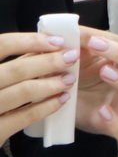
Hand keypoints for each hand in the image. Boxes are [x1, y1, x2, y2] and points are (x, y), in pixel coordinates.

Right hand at [0, 30, 84, 144]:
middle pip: (16, 69)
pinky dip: (46, 106)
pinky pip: (26, 115)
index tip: (58, 41)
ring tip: (69, 80)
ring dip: (51, 84)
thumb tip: (44, 47)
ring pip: (23, 91)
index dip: (31, 41)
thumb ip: (13, 64)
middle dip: (49, 62)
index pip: (3, 45)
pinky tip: (61, 99)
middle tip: (72, 57)